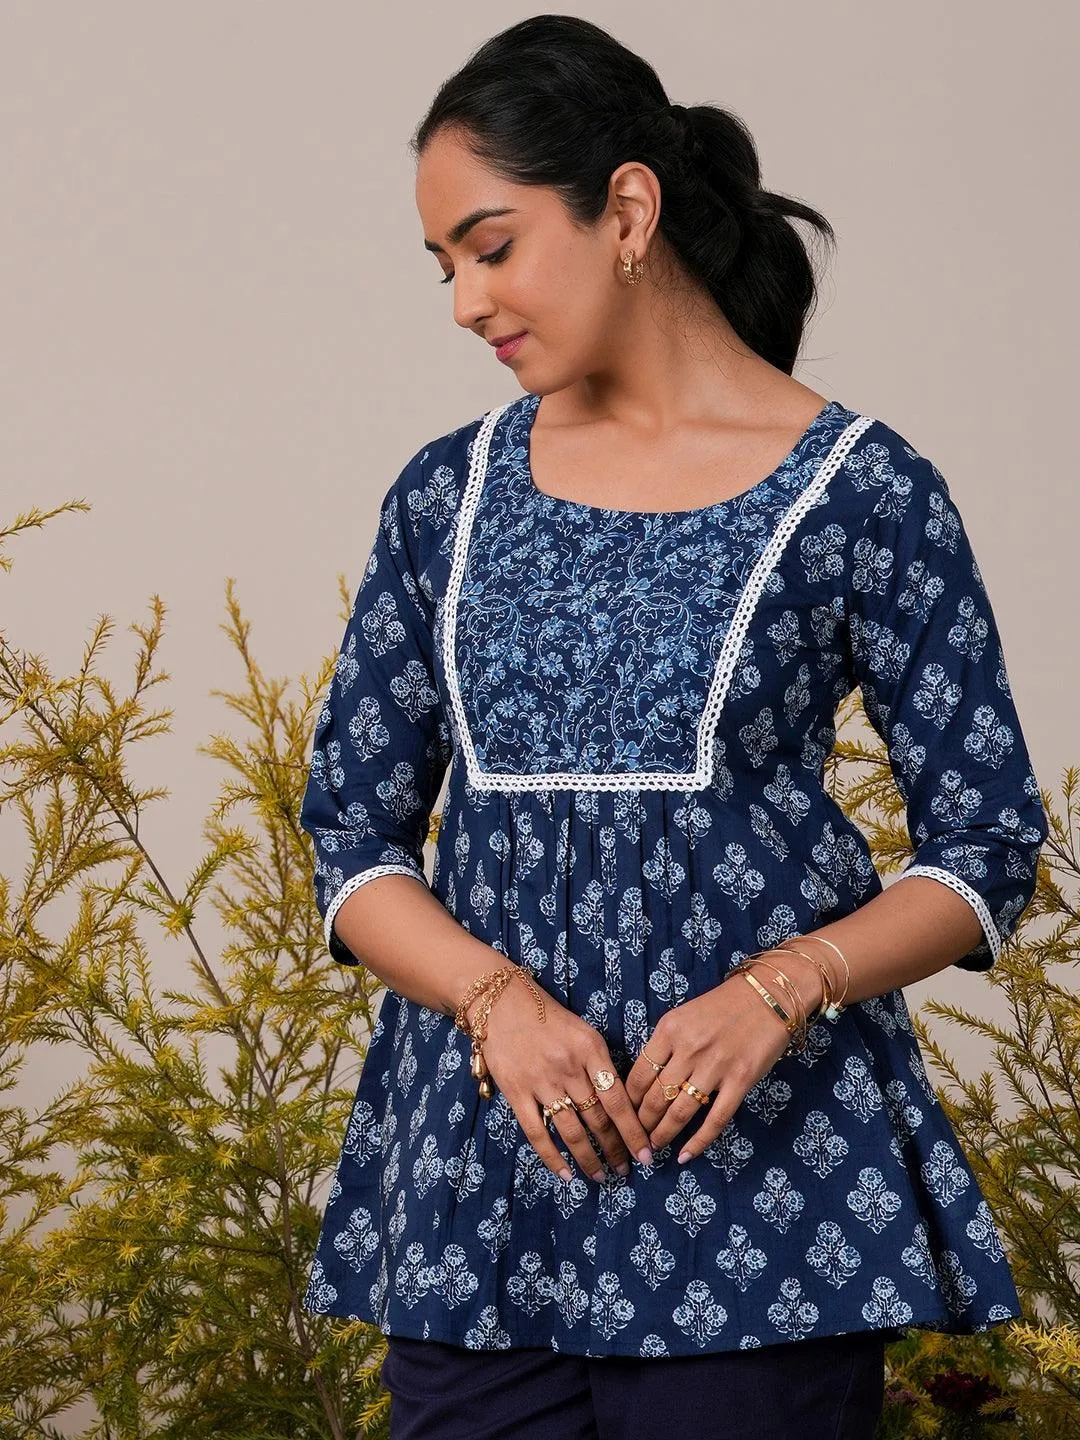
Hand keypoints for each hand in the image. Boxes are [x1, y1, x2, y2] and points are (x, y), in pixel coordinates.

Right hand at [480, 975, 654, 1183]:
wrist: (500, 1002)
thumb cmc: (548, 1018)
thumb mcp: (584, 1032)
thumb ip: (601, 1064)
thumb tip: (621, 1105)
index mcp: (590, 1049)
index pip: (618, 1099)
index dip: (633, 1131)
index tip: (646, 1154)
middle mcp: (568, 1067)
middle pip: (597, 1118)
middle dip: (615, 1149)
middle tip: (626, 1170)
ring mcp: (540, 1081)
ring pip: (571, 1130)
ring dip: (589, 1158)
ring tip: (601, 1176)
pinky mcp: (516, 1092)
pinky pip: (537, 1132)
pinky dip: (552, 1158)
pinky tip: (566, 1175)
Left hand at [625, 962, 817, 1162]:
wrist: (768, 995)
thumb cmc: (723, 1005)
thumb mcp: (684, 1016)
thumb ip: (665, 1045)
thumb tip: (646, 1081)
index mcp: (669, 1030)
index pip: (639, 1074)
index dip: (628, 1101)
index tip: (624, 1115)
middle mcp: (689, 1048)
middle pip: (655, 1097)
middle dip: (642, 1124)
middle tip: (635, 1139)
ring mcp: (716, 1066)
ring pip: (680, 1112)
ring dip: (663, 1134)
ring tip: (654, 1148)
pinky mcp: (740, 1081)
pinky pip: (715, 1119)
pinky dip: (698, 1141)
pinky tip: (685, 1155)